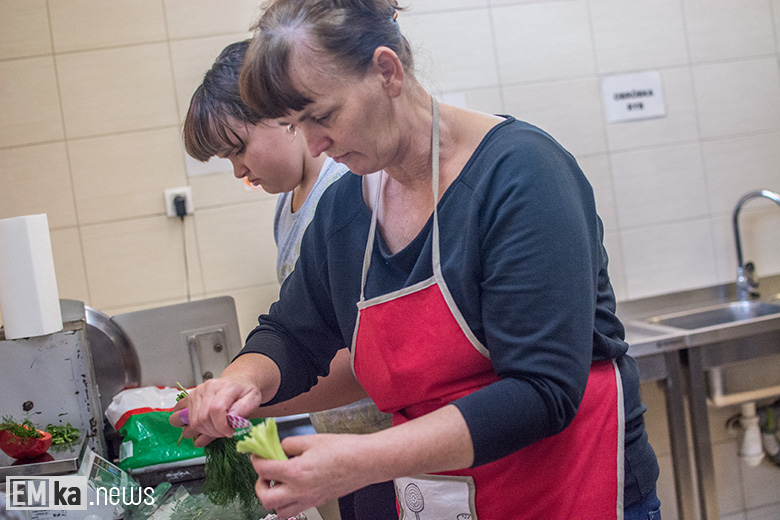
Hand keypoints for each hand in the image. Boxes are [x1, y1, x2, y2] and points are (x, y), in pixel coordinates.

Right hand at [168, 376, 261, 445]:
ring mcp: (196, 393)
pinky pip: (180, 415)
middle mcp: (207, 388)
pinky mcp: (190, 398)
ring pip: (193, 421)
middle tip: (224, 432)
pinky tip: (201, 428)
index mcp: (224, 387)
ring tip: (215, 429)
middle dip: (214, 431)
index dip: (221, 426)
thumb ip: (244, 408)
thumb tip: (232, 417)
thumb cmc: (245, 391)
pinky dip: (190, 426)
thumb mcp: (253, 398)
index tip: (229, 431)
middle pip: (202, 418)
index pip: (216, 410)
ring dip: (204, 431)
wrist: (238, 381)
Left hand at [251, 434, 372, 517]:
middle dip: (260, 485)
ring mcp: (309, 499)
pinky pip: (295, 509)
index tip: (257, 454)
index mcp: (296, 472)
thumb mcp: (312, 440)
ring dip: (273, 498)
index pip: (264, 470)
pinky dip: (288, 502)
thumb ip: (290, 444)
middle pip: (266, 498)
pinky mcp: (318, 502)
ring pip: (279, 511)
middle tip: (264, 473)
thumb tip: (279, 448)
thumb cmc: (344, 449)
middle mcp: (300, 491)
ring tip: (278, 484)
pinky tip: (293, 487)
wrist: (366, 462)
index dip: (256, 460)